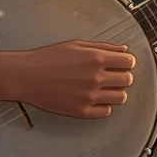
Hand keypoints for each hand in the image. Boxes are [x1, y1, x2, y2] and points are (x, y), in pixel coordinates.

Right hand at [11, 39, 135, 118]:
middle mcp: (96, 77)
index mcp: (96, 58)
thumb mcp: (76, 44)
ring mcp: (90, 96)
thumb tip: (124, 49)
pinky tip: (94, 98)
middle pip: (128, 80)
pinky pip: (106, 112)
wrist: (27, 76)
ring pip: (121, 97)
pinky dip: (103, 105)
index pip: (129, 62)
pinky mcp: (82, 111)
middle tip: (111, 75)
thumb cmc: (48, 58)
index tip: (121, 63)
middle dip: (122, 76)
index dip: (126, 62)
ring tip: (102, 88)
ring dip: (115, 91)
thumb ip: (103, 46)